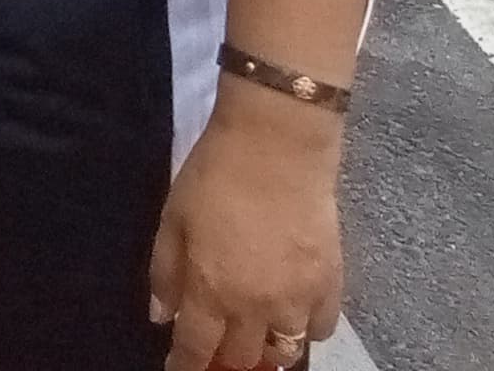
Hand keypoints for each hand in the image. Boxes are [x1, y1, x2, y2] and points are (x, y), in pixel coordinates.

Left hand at [148, 91, 346, 369]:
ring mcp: (298, 300)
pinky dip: (305, 331)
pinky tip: (292, 314)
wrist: (276, 146)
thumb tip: (162, 317)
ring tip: (254, 337)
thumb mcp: (173, 219)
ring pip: (285, 352)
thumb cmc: (214, 175)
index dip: (185, 366)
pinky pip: (320, 330)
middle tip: (217, 347)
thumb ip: (165, 273)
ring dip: (266, 352)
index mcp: (211, 291)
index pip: (196, 349)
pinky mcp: (331, 284)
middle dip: (225, 360)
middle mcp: (256, 307)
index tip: (178, 369)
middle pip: (242, 357)